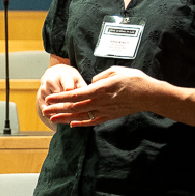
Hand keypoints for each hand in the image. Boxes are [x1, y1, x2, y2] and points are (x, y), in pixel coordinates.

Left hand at [42, 65, 158, 126]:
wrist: (150, 95)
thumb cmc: (135, 80)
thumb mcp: (116, 71)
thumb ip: (100, 77)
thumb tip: (91, 83)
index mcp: (100, 89)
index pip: (75, 94)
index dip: (60, 97)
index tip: (49, 98)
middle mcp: (100, 102)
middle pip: (74, 107)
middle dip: (58, 108)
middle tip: (44, 110)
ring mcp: (104, 111)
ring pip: (80, 115)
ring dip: (65, 117)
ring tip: (52, 118)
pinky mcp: (109, 116)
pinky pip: (92, 121)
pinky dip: (81, 123)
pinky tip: (71, 124)